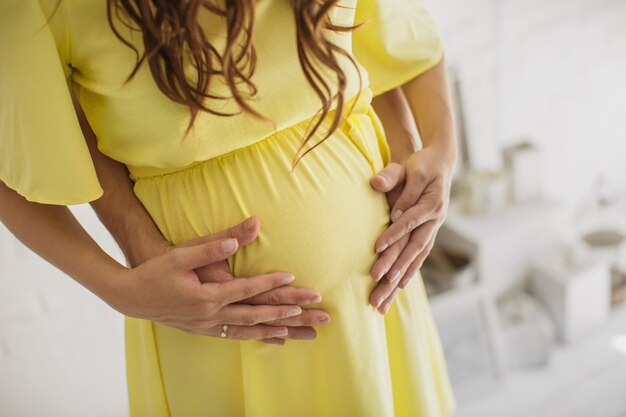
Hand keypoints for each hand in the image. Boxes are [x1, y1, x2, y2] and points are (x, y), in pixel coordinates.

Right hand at [165, 216, 329, 344]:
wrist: (132, 297)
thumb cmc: (157, 272)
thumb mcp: (181, 255)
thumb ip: (210, 247)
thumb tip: (235, 239)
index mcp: (207, 296)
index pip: (247, 289)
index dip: (271, 282)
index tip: (295, 278)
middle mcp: (212, 315)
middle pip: (258, 315)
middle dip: (291, 314)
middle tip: (318, 313)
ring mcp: (210, 326)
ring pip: (252, 330)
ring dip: (282, 331)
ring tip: (307, 334)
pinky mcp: (206, 330)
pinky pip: (239, 336)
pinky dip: (259, 337)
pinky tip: (276, 338)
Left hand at [368, 145, 453, 313]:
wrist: (440, 164)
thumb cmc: (422, 164)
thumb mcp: (409, 166)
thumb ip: (393, 177)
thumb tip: (376, 183)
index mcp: (431, 203)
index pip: (409, 221)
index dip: (394, 234)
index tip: (376, 248)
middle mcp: (435, 220)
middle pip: (414, 248)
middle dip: (396, 268)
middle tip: (377, 284)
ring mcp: (433, 229)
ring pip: (416, 258)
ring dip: (400, 279)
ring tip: (384, 297)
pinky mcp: (428, 234)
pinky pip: (419, 258)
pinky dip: (409, 273)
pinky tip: (398, 289)